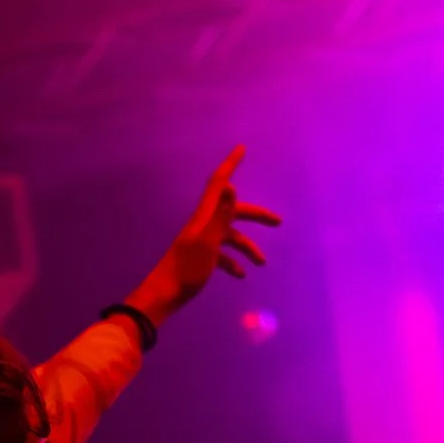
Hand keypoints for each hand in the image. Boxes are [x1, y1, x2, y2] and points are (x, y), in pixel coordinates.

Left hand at [131, 146, 281, 323]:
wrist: (164, 293)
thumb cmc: (186, 269)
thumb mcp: (208, 242)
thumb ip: (220, 216)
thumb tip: (231, 187)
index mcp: (205, 216)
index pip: (220, 182)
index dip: (231, 164)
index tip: (241, 148)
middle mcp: (204, 223)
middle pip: (234, 212)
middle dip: (256, 216)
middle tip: (278, 222)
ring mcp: (203, 240)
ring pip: (232, 236)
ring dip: (248, 248)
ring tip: (261, 264)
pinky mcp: (201, 257)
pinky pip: (223, 255)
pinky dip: (234, 262)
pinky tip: (240, 275)